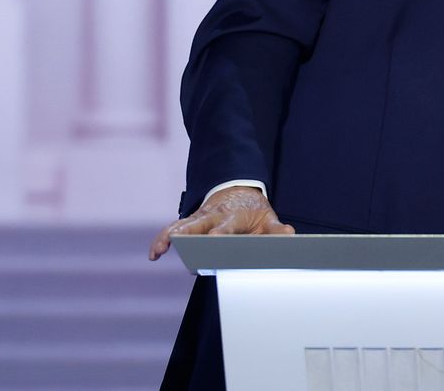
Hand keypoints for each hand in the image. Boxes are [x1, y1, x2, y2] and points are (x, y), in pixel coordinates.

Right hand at [147, 186, 294, 260]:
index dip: (220, 233)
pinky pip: (174, 229)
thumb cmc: (253, 211)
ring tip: (157, 251)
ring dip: (169, 236)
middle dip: (189, 234)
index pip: (226, 225)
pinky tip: (154, 254)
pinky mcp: (191, 223)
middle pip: (199, 224)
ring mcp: (200, 218)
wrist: (239, 191)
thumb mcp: (268, 218)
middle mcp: (214, 215)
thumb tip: (289, 235)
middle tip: (179, 244)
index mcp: (234, 215)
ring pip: (182, 225)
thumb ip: (276, 229)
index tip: (214, 240)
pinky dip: (162, 239)